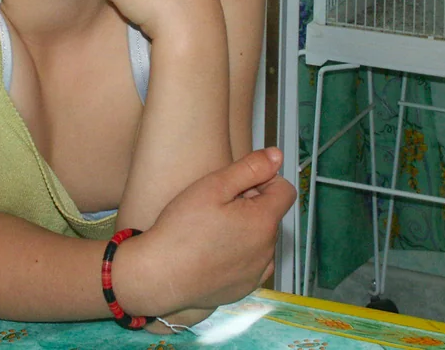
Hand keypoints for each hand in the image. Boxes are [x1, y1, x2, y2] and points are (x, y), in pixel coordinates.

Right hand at [122, 148, 296, 316]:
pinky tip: (214, 252)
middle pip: (270, 215)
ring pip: (261, 239)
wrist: (160, 275)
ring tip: (213, 231)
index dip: (264, 181)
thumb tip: (276, 156)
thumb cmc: (182, 228)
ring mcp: (257, 272)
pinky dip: (240, 254)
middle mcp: (267, 249)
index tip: (238, 187)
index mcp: (264, 221)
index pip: (285, 190)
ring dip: (247, 230)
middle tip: (216, 207)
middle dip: (251, 206)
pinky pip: (252, 264)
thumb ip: (250, 168)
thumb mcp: (214, 186)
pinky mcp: (244, 288)